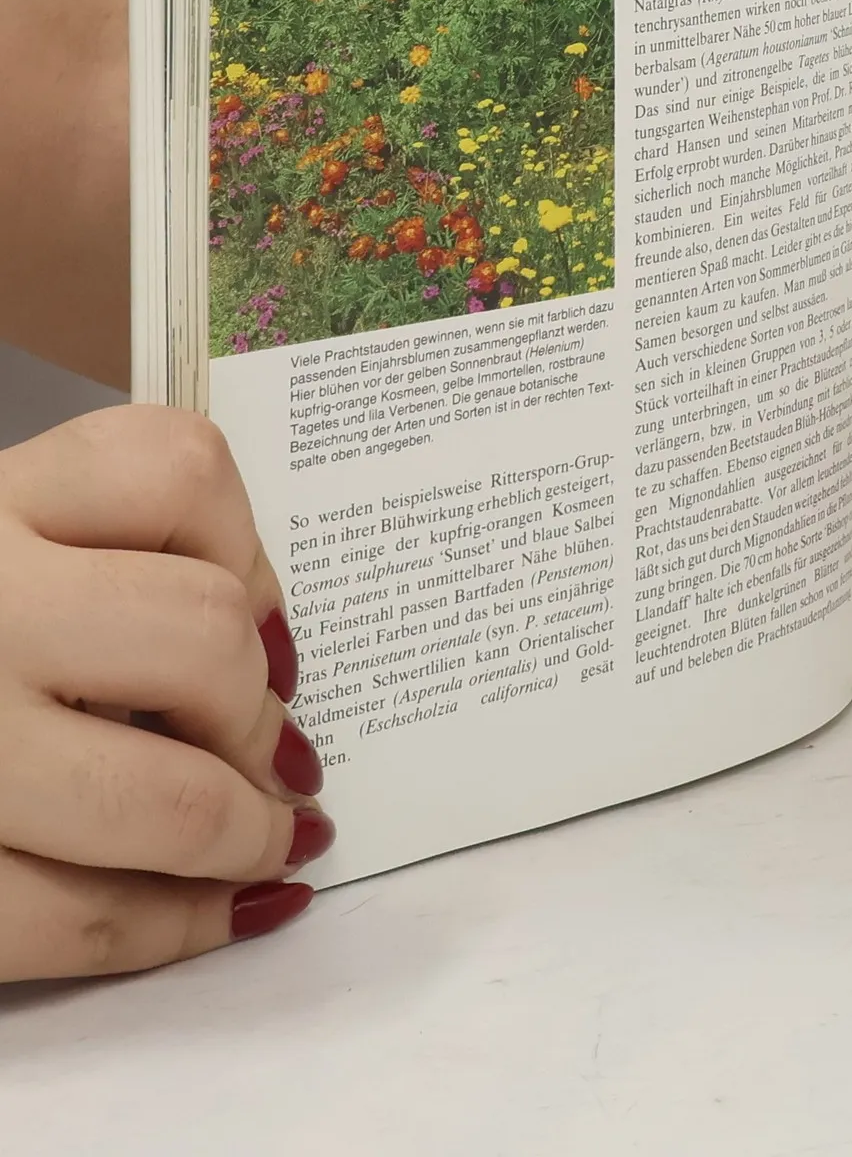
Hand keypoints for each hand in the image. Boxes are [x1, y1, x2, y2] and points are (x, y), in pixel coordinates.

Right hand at [0, 406, 329, 981]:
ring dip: (244, 833)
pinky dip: (177, 926)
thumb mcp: (0, 551)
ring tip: (264, 841)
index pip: (178, 474)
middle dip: (258, 713)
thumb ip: (109, 568)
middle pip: (204, 638)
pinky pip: (85, 920)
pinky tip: (218, 912)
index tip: (259, 621)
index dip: (250, 553)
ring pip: (168, 800)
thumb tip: (268, 669)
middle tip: (275, 753)